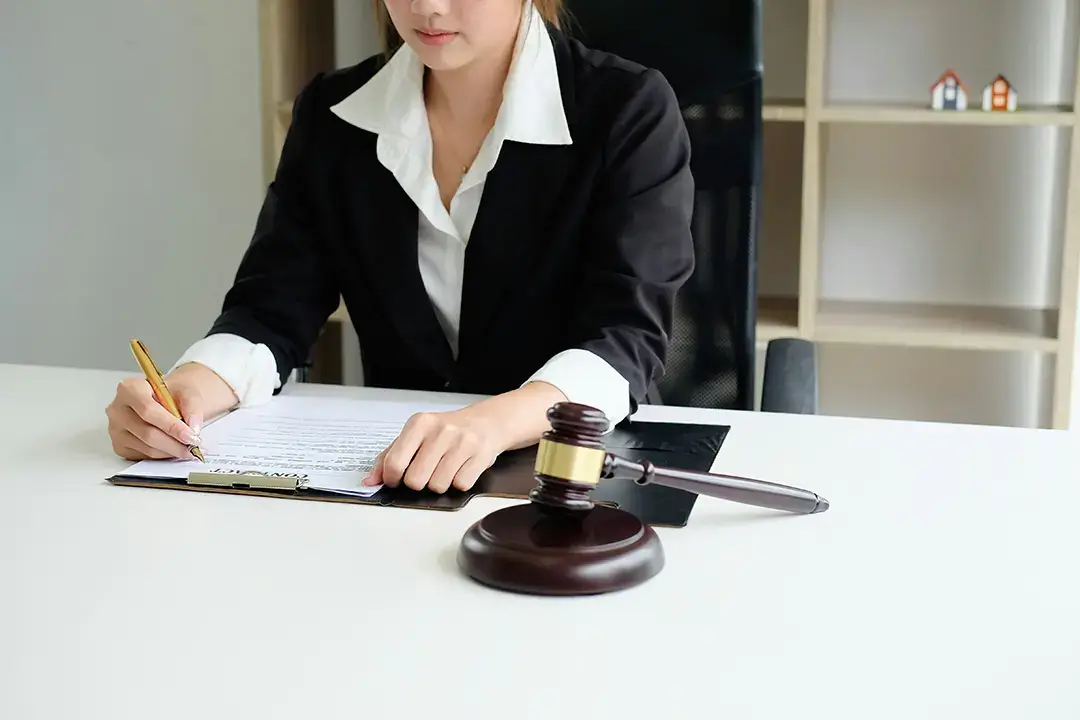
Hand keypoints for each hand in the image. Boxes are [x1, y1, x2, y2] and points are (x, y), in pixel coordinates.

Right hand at [105, 362, 237, 460]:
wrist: (164, 401)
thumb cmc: (171, 395)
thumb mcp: (186, 391)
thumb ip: (192, 406)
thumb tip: (193, 427)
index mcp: (129, 389)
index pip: (149, 411)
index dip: (171, 426)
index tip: (191, 435)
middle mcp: (118, 409)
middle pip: (148, 433)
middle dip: (175, 443)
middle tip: (194, 445)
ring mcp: (116, 429)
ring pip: (147, 448)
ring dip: (172, 451)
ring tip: (190, 448)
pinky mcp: (120, 446)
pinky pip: (145, 456)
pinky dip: (164, 455)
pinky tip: (175, 449)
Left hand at [364, 381, 567, 493]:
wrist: (488, 422)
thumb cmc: (446, 432)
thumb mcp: (416, 436)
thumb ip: (389, 457)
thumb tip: (369, 482)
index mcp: (419, 423)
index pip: (394, 462)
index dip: (392, 478)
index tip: (397, 479)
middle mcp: (440, 430)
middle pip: (415, 480)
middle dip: (419, 482)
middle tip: (427, 471)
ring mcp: (462, 442)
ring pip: (438, 486)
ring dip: (440, 484)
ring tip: (446, 469)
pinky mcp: (481, 455)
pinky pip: (460, 485)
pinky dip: (459, 483)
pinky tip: (462, 468)